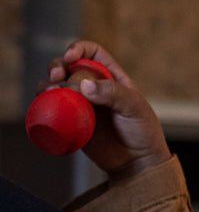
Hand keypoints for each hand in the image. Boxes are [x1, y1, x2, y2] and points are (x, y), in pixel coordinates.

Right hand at [43, 41, 170, 178]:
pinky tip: (43, 103)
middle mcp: (93, 87)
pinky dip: (43, 103)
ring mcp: (80, 105)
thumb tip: (84, 86)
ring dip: (46, 84)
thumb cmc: (142, 131)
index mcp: (112, 77)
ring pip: (55, 86)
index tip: (70, 57)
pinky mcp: (70, 122)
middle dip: (56, 66)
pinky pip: (51, 108)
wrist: (136, 162)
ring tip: (49, 91)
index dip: (78, 49)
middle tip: (56, 77)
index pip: (91, 53)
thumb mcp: (135, 107)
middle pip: (67, 67)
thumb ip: (113, 94)